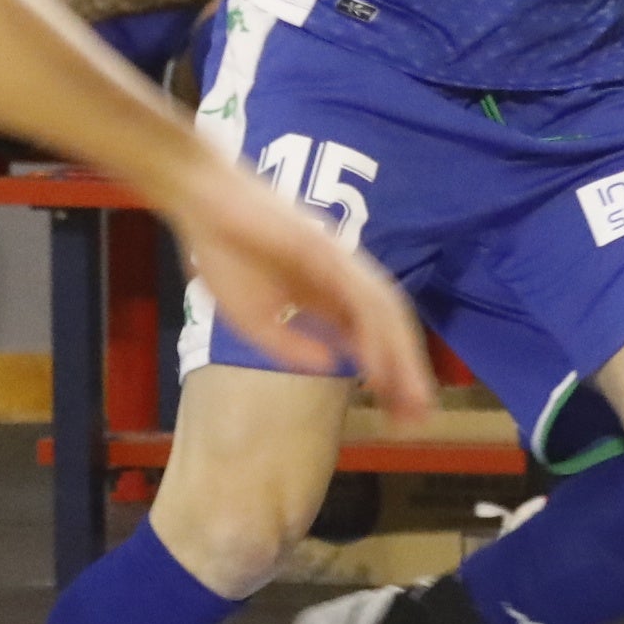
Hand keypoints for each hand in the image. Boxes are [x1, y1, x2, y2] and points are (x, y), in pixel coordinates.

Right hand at [163, 163, 433, 418]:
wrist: (204, 206)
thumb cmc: (225, 257)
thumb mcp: (255, 321)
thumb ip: (290, 348)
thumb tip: (334, 367)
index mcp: (327, 296)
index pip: (368, 339)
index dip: (387, 376)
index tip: (397, 413)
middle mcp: (344, 280)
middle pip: (387, 329)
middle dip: (406, 374)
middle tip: (419, 417)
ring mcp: (340, 263)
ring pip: (385, 314)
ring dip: (401, 358)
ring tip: (411, 400)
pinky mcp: (328, 251)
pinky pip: (360, 297)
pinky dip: (374, 333)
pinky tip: (378, 367)